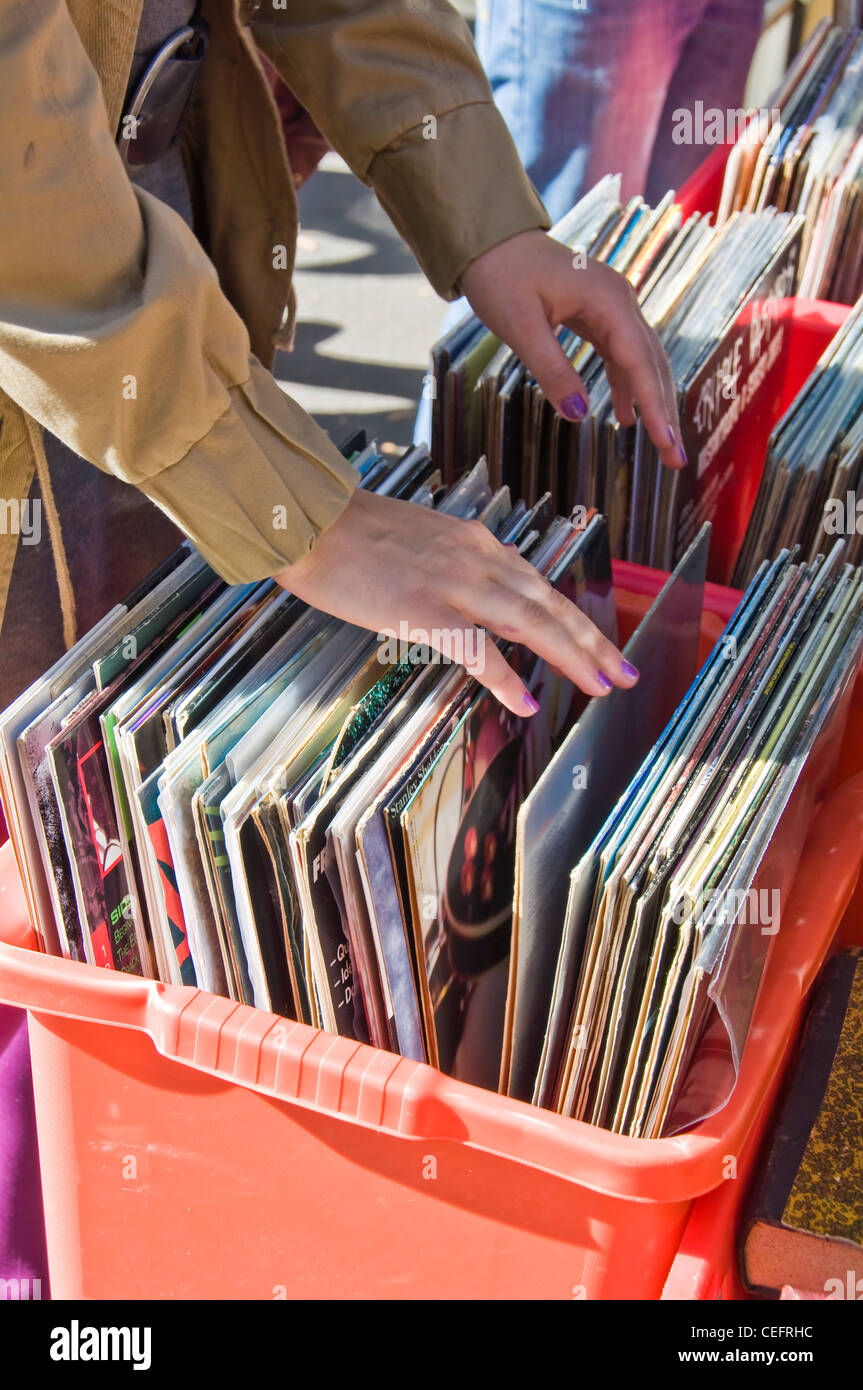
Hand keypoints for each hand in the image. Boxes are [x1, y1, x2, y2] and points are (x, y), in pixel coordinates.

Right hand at [274, 487, 638, 715]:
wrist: (309, 519)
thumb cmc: (353, 533)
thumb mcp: (422, 539)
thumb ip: (459, 563)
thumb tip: (486, 587)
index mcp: (475, 542)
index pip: (538, 584)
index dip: (573, 618)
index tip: (598, 641)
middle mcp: (476, 558)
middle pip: (548, 603)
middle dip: (591, 640)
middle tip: (624, 672)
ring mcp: (452, 583)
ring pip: (529, 621)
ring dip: (570, 655)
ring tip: (599, 685)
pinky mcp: (422, 609)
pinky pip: (476, 649)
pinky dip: (504, 677)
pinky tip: (525, 702)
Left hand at [459, 230, 686, 469]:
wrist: (491, 240)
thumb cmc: (501, 276)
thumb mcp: (521, 327)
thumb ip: (552, 370)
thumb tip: (579, 414)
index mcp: (608, 300)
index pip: (640, 363)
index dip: (655, 407)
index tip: (667, 444)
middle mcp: (620, 300)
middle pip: (652, 364)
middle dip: (664, 412)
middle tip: (675, 459)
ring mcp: (611, 305)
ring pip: (640, 360)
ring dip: (651, 401)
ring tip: (660, 444)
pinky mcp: (597, 312)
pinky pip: (620, 354)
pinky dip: (626, 385)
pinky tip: (626, 415)